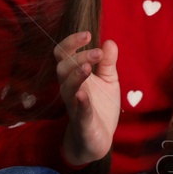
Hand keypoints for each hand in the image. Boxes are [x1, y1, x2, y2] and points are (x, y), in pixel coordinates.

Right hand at [54, 30, 119, 164]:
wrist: (98, 139)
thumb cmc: (100, 106)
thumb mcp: (108, 80)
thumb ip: (107, 62)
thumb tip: (109, 42)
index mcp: (74, 75)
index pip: (64, 54)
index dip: (72, 42)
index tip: (88, 34)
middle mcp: (70, 88)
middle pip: (63, 67)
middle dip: (78, 57)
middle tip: (97, 52)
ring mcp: (74, 105)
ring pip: (67, 88)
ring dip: (76, 75)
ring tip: (87, 67)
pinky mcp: (82, 122)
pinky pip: (78, 111)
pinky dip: (80, 102)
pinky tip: (83, 94)